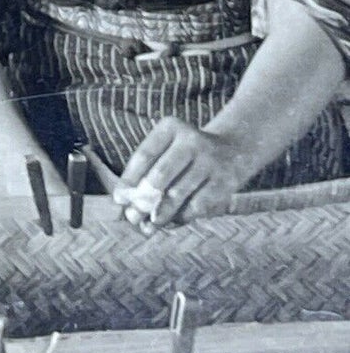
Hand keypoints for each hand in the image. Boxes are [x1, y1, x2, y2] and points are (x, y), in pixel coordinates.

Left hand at [116, 118, 250, 227]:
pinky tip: (172, 222)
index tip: (119, 198)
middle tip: (132, 216)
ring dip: (161, 213)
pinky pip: (198, 205)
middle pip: (161, 174)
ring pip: (179, 193)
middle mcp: (191, 140)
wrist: (233, 151)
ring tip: (149, 224)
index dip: (129, 179)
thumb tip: (125, 199)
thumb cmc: (186, 153)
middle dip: (143, 199)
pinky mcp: (225, 182)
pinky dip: (182, 216)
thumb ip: (148, 168)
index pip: (144, 154)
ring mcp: (210, 161)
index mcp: (171, 127)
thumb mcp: (168, 147)